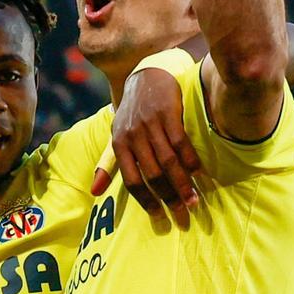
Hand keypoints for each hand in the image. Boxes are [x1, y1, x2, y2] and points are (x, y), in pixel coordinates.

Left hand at [92, 67, 202, 224]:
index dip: (145, 200)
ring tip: (194, 200)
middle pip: (152, 174)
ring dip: (183, 184)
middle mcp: (133, 135)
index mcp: (119, 144)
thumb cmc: (131, 113)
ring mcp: (150, 124)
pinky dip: (191, 160)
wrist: (146, 76)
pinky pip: (181, 142)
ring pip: (168, 161)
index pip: (130, 180)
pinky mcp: (168, 113)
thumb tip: (95, 192)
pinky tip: (199, 173)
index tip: (159, 216)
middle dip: (169, 197)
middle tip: (183, 213)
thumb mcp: (117, 135)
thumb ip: (108, 164)